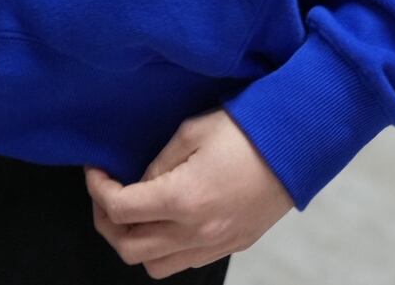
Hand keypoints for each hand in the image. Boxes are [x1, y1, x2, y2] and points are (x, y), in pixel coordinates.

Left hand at [84, 108, 294, 276]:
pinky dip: (165, 248)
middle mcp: (196, 231)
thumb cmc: (249, 128)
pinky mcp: (232, 245)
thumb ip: (160, 161)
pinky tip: (168, 220)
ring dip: (135, 242)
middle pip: (129, 247)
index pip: (119, 209)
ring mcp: (215, 243)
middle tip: (106, 192)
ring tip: (135, 212)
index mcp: (182, 198)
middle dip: (107, 221)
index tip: (96, 170)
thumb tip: (140, 182)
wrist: (298, 144)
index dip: (97, 189)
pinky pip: (184, 262)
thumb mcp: (194, 131)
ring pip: (154, 266)